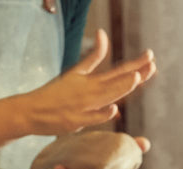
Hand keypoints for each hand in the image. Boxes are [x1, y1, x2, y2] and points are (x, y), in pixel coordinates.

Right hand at [22, 30, 156, 136]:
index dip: (135, 64)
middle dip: (135, 74)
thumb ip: (93, 56)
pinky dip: (101, 114)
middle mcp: (89, 91)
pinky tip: (113, 109)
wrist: (30, 111)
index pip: (119, 71)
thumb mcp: (75, 72)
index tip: (151, 56)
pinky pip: (91, 118)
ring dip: (120, 87)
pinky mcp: (75, 121)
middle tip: (151, 64)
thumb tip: (103, 33)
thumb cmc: (56, 93)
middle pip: (116, 83)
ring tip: (135, 78)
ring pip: (105, 96)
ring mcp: (83, 106)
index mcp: (91, 80)